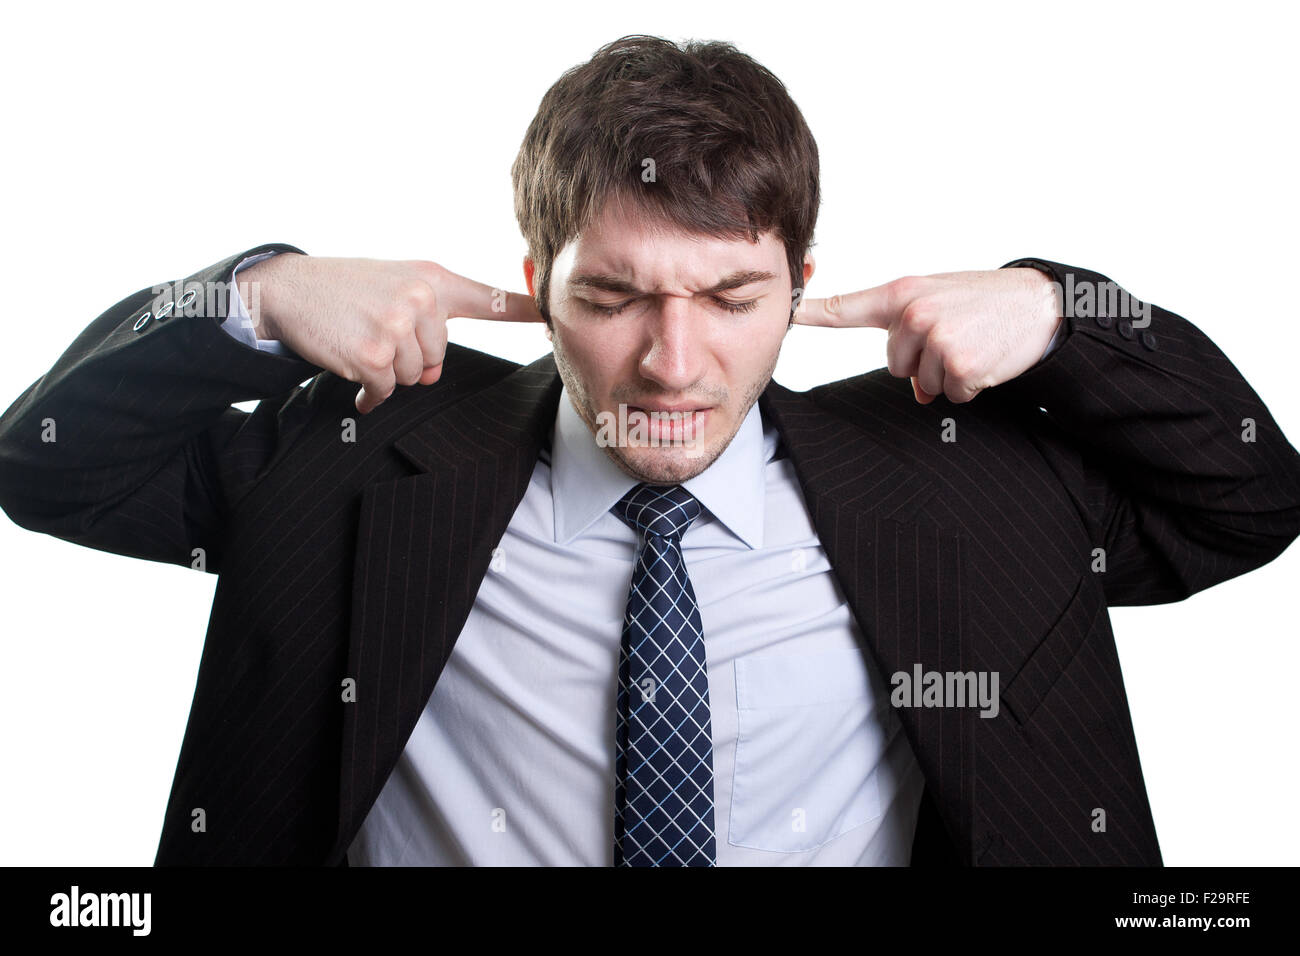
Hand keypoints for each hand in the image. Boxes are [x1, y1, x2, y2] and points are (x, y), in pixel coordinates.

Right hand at [236, 254, 542, 413]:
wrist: (290, 289)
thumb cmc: (348, 290)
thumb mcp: (397, 287)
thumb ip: (429, 323)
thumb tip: (433, 373)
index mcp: (433, 279)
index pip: (489, 298)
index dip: (524, 310)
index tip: (551, 316)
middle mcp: (421, 298)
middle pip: (439, 358)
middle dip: (409, 357)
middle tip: (376, 331)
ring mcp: (397, 326)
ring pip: (415, 377)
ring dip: (387, 371)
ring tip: (360, 341)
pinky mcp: (372, 355)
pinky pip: (387, 390)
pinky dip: (369, 391)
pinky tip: (350, 367)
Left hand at [795, 268, 1062, 403]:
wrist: (1040, 302)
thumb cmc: (984, 301)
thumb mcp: (938, 299)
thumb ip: (909, 333)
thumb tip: (917, 391)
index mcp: (902, 294)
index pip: (845, 308)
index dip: (809, 313)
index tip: (784, 313)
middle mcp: (914, 313)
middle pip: (895, 364)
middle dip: (925, 360)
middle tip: (957, 334)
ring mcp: (937, 339)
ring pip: (922, 384)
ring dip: (949, 373)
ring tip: (973, 343)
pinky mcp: (960, 364)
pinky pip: (950, 394)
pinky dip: (970, 385)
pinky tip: (986, 357)